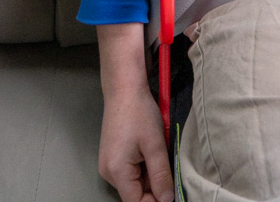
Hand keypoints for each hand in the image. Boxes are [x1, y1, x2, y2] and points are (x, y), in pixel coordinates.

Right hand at [99, 84, 174, 201]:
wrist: (124, 89)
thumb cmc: (139, 113)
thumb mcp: (155, 145)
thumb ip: (161, 175)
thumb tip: (166, 200)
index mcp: (116, 172)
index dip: (156, 200)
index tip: (171, 192)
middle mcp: (108, 172)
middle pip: (135, 193)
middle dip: (154, 184)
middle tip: (166, 163)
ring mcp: (108, 164)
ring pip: (134, 181)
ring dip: (150, 173)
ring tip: (157, 151)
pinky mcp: (112, 156)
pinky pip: (130, 170)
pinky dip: (143, 164)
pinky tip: (149, 148)